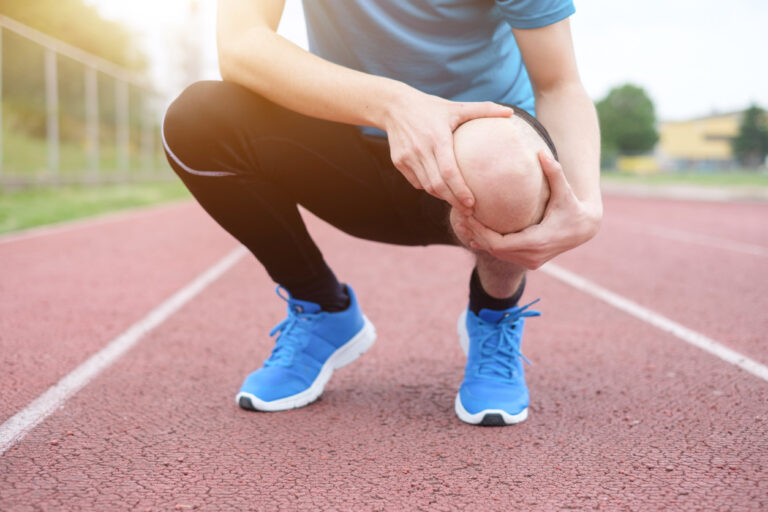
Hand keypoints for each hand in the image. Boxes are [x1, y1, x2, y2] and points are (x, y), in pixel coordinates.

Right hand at [383, 89, 513, 214]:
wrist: (394, 106)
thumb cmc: (430, 107)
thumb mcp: (456, 107)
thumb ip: (483, 109)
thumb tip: (511, 112)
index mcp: (437, 138)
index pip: (449, 172)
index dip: (461, 190)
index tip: (473, 203)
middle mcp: (420, 150)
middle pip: (438, 185)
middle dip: (454, 201)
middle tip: (469, 211)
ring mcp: (407, 157)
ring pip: (427, 186)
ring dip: (442, 196)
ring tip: (457, 201)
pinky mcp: (399, 162)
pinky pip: (416, 182)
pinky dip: (429, 188)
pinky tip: (440, 187)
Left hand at [452, 152, 601, 268]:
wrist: (583, 229)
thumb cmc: (572, 206)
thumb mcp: (565, 190)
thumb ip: (554, 172)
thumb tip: (542, 152)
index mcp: (538, 242)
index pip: (500, 243)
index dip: (481, 231)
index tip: (468, 215)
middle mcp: (532, 257)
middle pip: (494, 249)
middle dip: (475, 233)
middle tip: (459, 217)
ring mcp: (531, 261)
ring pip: (497, 254)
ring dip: (479, 239)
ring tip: (461, 222)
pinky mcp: (529, 261)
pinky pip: (503, 255)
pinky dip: (488, 244)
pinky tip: (473, 232)